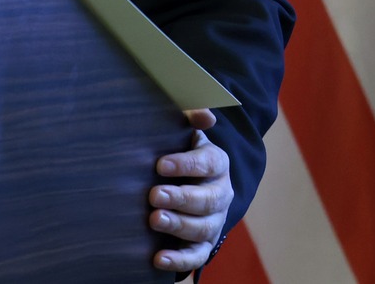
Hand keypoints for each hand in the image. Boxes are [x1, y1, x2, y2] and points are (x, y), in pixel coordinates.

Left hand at [147, 108, 231, 275]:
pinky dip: (179, 261)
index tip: (160, 164)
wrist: (185, 181)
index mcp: (217, 164)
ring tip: (154, 220)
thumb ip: (190, 118)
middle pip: (207, 199)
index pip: (208, 163)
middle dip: (181, 198)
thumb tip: (205, 114)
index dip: (186, 164)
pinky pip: (197, 256)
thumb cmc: (177, 151)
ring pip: (202, 228)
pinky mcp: (203, 245)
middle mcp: (220, 194)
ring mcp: (214, 221)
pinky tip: (158, 258)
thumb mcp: (183, 132)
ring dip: (179, 225)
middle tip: (154, 195)